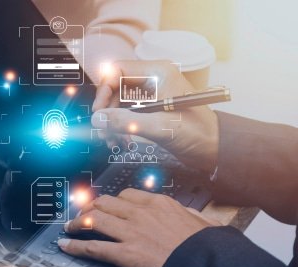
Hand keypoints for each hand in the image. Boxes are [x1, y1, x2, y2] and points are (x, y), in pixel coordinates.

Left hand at [59, 188, 220, 266]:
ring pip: (94, 221)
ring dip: (78, 223)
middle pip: (105, 204)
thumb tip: (192, 215)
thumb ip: (191, 216)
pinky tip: (66, 246)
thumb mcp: (202, 223)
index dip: (111, 201)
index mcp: (159, 203)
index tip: (106, 205)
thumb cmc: (206, 247)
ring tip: (69, 227)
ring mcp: (131, 232)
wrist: (207, 264)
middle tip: (82, 214)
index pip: (127, 196)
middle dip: (90, 208)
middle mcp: (141, 213)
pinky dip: (76, 246)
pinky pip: (93, 247)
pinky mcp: (126, 254)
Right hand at [92, 60, 218, 172]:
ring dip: (113, 122)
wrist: (214, 148)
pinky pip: (128, 114)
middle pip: (116, 88)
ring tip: (113, 140)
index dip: (104, 90)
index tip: (99, 112)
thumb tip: (99, 119)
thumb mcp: (159, 127)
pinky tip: (122, 140)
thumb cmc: (197, 133)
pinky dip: (122, 127)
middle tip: (103, 132)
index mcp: (158, 72)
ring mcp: (152, 96)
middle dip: (108, 111)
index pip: (118, 70)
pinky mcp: (152, 111)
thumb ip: (127, 122)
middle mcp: (154, 80)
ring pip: (120, 104)